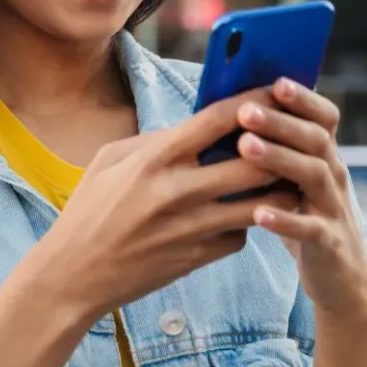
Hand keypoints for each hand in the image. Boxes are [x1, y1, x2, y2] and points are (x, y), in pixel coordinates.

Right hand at [45, 89, 300, 321]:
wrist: (73, 275)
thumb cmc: (88, 211)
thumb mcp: (109, 160)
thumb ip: (155, 140)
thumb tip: (197, 127)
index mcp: (153, 159)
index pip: (217, 120)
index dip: (254, 101)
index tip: (275, 91)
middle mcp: (176, 192)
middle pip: (254, 163)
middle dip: (279, 149)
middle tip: (292, 139)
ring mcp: (190, 228)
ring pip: (260, 205)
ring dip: (277, 189)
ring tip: (285, 176)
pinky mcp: (197, 258)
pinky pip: (240, 236)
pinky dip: (246, 224)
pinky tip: (243, 215)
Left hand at [236, 79, 366, 321]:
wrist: (340, 279)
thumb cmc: (302, 216)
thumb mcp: (292, 179)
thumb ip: (273, 148)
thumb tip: (227, 110)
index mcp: (322, 155)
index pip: (323, 118)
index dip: (304, 99)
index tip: (276, 81)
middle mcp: (333, 175)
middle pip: (314, 139)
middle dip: (280, 122)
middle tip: (246, 111)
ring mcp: (333, 208)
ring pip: (313, 175)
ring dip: (279, 158)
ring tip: (245, 147)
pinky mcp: (328, 243)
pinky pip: (309, 229)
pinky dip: (285, 219)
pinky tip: (258, 212)